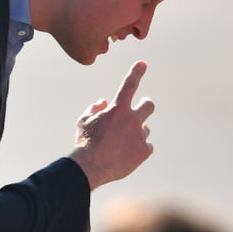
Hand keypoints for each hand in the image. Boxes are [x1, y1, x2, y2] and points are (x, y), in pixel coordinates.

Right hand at [70, 60, 154, 189]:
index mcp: (117, 109)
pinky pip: (146, 147)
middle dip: (145, 105)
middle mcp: (132, 119)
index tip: (143, 63)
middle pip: (149, 105)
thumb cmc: (84, 143)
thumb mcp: (83, 122)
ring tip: (121, 144)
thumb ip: (94, 109)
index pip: (129, 84)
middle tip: (140, 109)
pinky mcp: (144, 151)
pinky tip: (126, 155)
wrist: (90, 168)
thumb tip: (102, 102)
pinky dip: (138, 149)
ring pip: (145, 129)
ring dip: (136, 132)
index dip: (136, 72)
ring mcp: (140, 136)